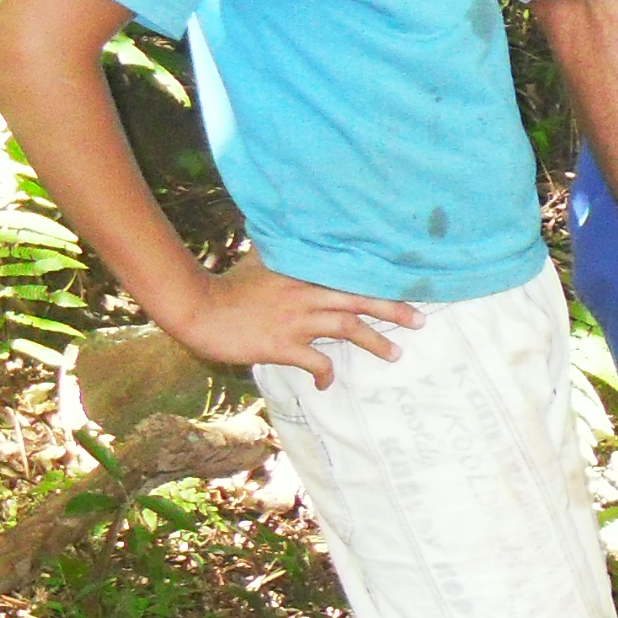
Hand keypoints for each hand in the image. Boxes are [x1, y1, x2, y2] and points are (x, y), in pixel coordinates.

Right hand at [173, 258, 420, 386]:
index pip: (352, 275)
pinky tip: (326, 383)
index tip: (410, 285)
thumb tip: (295, 234)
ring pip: (348, 329)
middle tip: (420, 321)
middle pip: (361, 300)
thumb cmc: (228, 286)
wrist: (197, 308)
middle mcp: (307, 294)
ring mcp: (296, 320)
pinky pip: (315, 362)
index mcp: (304, 274)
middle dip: (394, 310)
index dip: (383, 281)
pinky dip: (325, 374)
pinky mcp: (282, 344)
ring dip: (375, 343)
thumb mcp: (262, 260)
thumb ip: (286, 254)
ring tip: (396, 354)